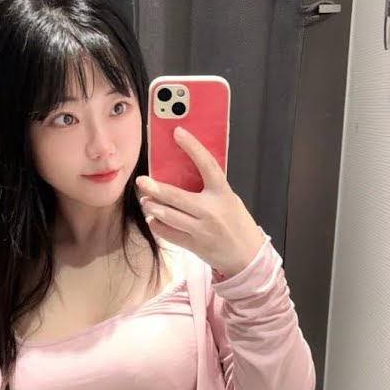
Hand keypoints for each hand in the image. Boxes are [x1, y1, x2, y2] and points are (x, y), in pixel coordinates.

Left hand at [136, 126, 264, 278]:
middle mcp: (211, 211)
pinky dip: (158, 226)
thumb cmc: (237, 224)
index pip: (207, 164)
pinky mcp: (194, 245)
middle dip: (155, 188)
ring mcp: (201, 230)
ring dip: (153, 207)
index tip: (178, 133)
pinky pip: (169, 234)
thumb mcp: (230, 200)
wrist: (247, 256)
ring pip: (168, 216)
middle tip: (141, 181)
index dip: (192, 147)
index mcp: (222, 194)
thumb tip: (185, 171)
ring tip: (146, 201)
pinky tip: (154, 220)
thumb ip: (211, 188)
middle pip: (176, 196)